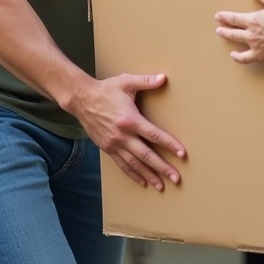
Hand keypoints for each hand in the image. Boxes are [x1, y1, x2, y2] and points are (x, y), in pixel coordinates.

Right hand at [71, 72, 185, 189]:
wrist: (82, 100)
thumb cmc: (106, 90)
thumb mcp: (126, 81)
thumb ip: (146, 81)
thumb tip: (163, 78)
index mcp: (130, 120)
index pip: (154, 135)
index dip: (169, 145)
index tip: (182, 154)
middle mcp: (123, 135)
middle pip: (146, 155)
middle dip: (162, 167)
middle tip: (176, 178)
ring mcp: (114, 144)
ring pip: (135, 164)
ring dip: (149, 175)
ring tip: (161, 185)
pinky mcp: (107, 148)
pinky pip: (122, 165)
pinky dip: (133, 174)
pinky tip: (142, 181)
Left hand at [214, 0, 263, 64]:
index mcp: (253, 20)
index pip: (234, 18)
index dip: (224, 17)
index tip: (218, 16)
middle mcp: (251, 34)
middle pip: (232, 31)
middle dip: (224, 28)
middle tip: (218, 27)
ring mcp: (254, 46)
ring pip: (236, 42)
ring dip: (228, 37)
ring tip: (222, 35)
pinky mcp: (260, 56)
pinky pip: (245, 58)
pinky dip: (238, 57)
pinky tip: (234, 55)